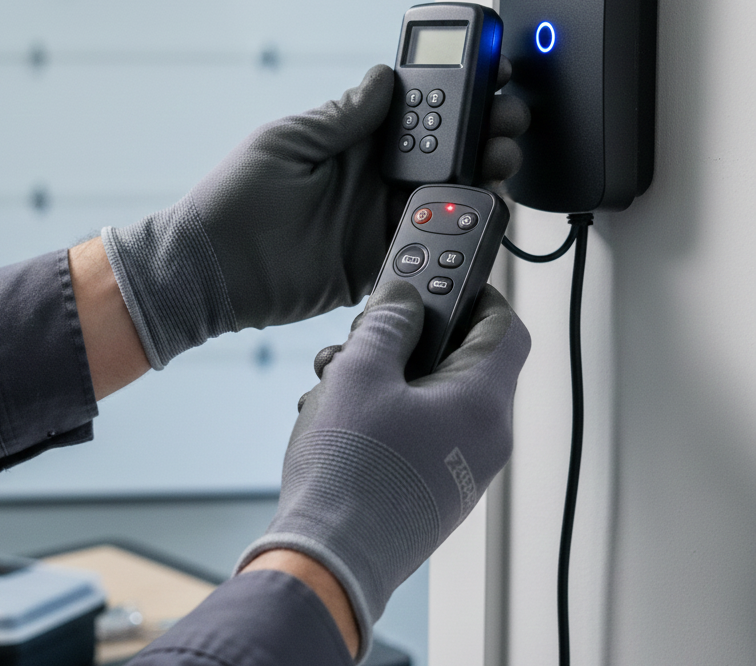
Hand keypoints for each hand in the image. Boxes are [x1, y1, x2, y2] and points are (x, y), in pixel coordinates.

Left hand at [102, 61, 527, 368]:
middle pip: (443, 150)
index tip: (488, 72)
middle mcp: (370, 177)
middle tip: (506, 118)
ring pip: (446, 193)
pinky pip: (428, 242)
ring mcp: (376, 218)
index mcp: (350, 140)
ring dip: (479, 174)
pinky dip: (457, 229)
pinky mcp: (377, 260)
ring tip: (500, 158)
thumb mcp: (287, 142)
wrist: (212, 269)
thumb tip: (383, 78)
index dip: (454, 91)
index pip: (414, 109)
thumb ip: (342, 117)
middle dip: (481, 129)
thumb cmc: (234, 198)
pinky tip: (479, 211)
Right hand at [235, 280, 530, 660]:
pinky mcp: (435, 489)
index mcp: (482, 403)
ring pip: (434, 395)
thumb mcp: (361, 372)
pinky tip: (339, 415)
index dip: (478, 293)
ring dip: (389, 374)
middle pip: (464, 359)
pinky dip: (386, 410)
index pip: (505, 327)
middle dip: (411, 336)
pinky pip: (422, 429)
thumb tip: (406, 299)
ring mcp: (462, 468)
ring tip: (339, 378)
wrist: (330, 559)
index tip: (443, 277)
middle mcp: (485, 438)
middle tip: (370, 331)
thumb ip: (388, 322)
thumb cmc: (350, 472)